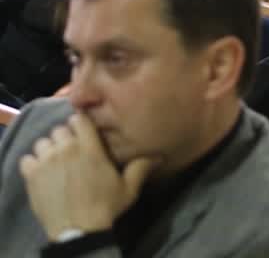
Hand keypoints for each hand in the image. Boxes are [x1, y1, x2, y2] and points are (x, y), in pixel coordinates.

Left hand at [18, 113, 155, 238]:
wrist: (78, 230)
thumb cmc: (105, 206)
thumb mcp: (128, 188)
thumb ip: (141, 167)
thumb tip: (160, 155)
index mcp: (90, 148)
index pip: (80, 119)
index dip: (82, 123)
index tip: (85, 133)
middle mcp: (67, 149)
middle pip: (59, 129)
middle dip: (66, 137)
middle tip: (72, 150)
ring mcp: (46, 162)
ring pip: (42, 142)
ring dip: (49, 149)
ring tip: (56, 161)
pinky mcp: (31, 175)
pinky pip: (27, 159)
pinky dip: (33, 163)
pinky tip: (42, 172)